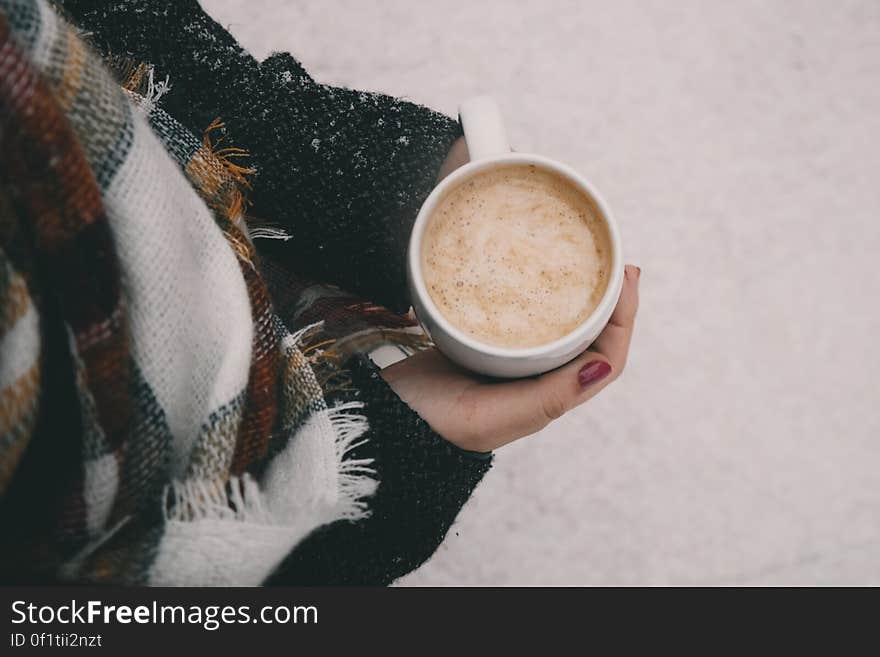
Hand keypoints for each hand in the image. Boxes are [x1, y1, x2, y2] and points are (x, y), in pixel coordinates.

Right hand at [381, 265, 639, 451]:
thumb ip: (549, 398)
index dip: (624, 319)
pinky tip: (527, 273)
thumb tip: (603, 368)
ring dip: (578, 297)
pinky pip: (521, 318)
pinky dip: (535, 296)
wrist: (387, 421)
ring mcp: (510, 362)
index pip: (606, 358)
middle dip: (608, 301)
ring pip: (558, 327)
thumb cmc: (440, 425)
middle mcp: (536, 380)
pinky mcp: (481, 346)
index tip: (627, 276)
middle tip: (615, 261)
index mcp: (548, 398)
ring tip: (584, 263)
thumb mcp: (496, 416)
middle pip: (589, 338)